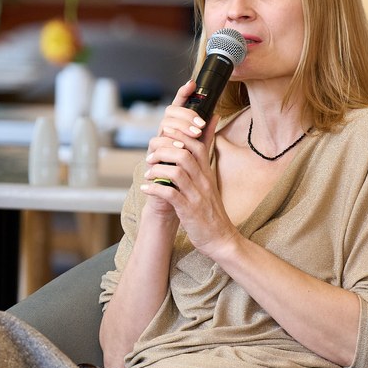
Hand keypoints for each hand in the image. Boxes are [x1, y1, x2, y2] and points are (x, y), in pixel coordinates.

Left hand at [139, 82, 236, 254]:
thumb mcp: (209, 180)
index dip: (179, 134)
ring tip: (148, 173)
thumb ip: (203, 157)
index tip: (164, 135)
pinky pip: (170, 195)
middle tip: (150, 156)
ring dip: (157, 170)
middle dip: (163, 149)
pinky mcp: (189, 211)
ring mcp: (196, 195)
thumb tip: (207, 129)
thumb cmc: (210, 208)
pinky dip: (155, 190)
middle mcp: (203, 180)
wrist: (220, 238)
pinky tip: (146, 189)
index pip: (196, 142)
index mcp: (207, 171)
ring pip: (176, 172)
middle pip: (184, 153)